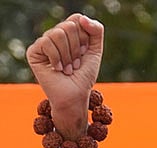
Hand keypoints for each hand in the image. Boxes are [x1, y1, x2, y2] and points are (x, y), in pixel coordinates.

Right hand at [26, 13, 103, 139]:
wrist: (75, 95)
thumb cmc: (84, 75)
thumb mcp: (95, 51)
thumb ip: (96, 31)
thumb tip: (82, 18)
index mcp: (68, 33)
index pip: (77, 19)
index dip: (85, 37)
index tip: (85, 53)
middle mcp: (55, 35)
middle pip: (69, 25)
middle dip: (78, 48)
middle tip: (75, 63)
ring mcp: (44, 42)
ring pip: (58, 33)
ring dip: (68, 55)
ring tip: (68, 68)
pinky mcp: (34, 51)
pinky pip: (47, 42)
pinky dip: (57, 58)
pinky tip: (58, 69)